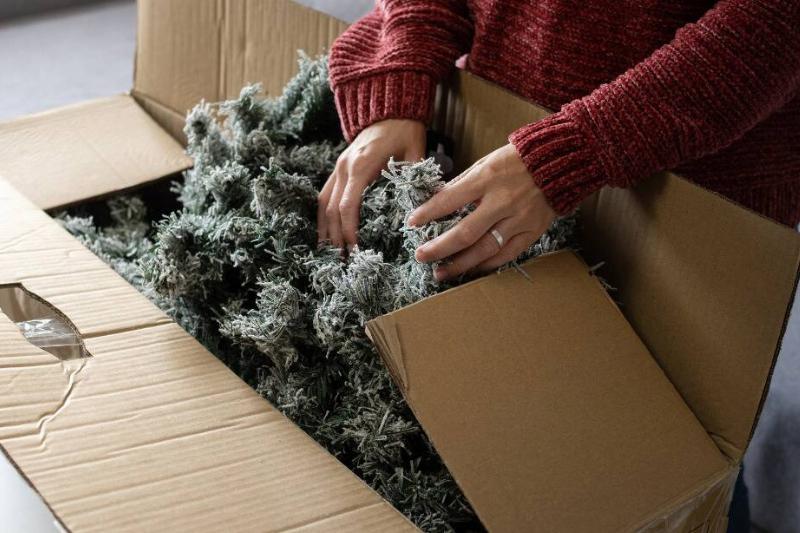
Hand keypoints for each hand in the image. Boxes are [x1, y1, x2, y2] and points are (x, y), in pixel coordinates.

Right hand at [318, 119, 425, 248]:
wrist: (389, 109)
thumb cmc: (405, 131)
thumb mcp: (416, 152)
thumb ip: (416, 179)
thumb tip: (425, 210)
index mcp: (361, 166)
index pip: (347, 205)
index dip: (348, 230)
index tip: (354, 249)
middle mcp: (344, 168)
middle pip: (331, 209)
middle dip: (335, 237)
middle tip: (342, 261)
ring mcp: (338, 167)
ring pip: (322, 203)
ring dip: (324, 229)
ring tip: (329, 253)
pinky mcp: (338, 169)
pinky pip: (324, 195)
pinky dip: (322, 216)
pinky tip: (325, 233)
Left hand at [408, 143, 555, 280]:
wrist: (562, 161)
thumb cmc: (517, 160)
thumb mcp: (486, 162)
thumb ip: (463, 183)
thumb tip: (436, 202)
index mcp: (487, 178)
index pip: (450, 200)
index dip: (428, 213)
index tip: (412, 223)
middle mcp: (502, 201)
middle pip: (465, 232)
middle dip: (439, 248)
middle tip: (420, 256)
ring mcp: (518, 219)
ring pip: (484, 250)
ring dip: (460, 264)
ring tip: (440, 273)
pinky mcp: (532, 231)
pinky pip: (506, 255)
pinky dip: (487, 265)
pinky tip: (470, 270)